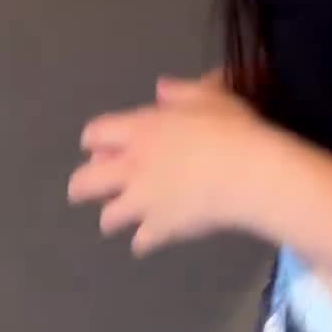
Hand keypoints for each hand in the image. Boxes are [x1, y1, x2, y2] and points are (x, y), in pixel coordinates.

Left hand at [67, 74, 263, 256]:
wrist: (248, 173)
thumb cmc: (230, 127)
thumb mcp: (209, 96)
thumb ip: (181, 91)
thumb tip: (161, 88)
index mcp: (139, 130)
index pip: (94, 134)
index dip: (94, 140)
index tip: (101, 145)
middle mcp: (131, 167)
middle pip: (84, 182)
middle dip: (83, 186)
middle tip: (96, 188)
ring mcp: (143, 202)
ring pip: (107, 218)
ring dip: (115, 216)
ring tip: (131, 213)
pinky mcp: (160, 230)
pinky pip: (140, 242)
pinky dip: (145, 240)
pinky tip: (158, 234)